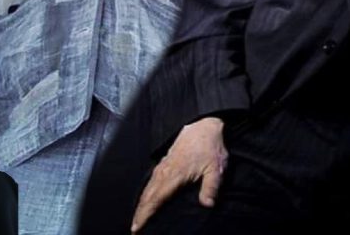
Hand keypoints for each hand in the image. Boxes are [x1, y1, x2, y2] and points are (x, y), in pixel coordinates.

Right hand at [131, 117, 227, 232]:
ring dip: (140, 204)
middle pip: (147, 196)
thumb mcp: (216, 168)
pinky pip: (150, 181)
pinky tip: (145, 199)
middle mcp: (164, 171)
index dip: (146, 214)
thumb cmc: (209, 146)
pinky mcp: (164, 162)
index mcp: (174, 175)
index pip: (155, 199)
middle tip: (134, 229)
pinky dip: (145, 193)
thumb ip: (211, 187)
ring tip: (137, 218)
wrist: (203, 125)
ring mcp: (163, 166)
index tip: (138, 227)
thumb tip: (208, 204)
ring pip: (147, 189)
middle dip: (139, 213)